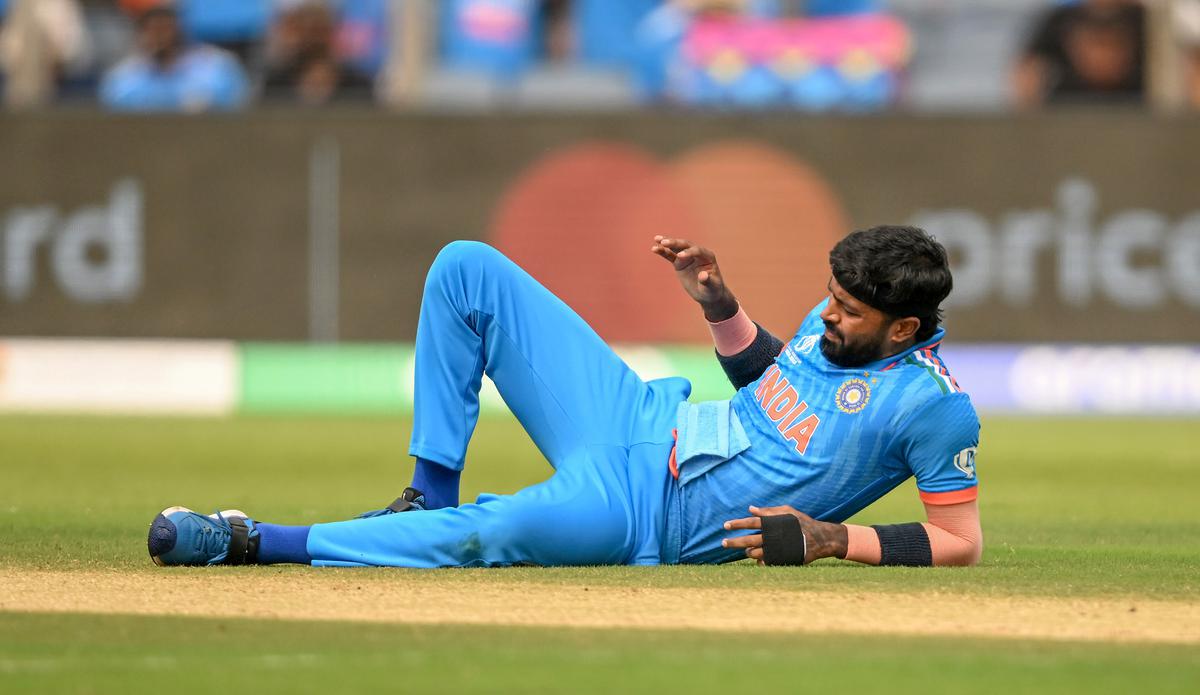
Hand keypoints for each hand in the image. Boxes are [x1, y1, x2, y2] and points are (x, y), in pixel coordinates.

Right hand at [650, 236, 738, 321]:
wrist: (707, 294)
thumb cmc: (712, 290)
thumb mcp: (711, 287)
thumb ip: (707, 280)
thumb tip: (703, 275)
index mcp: (708, 256)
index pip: (697, 250)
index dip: (689, 252)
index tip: (679, 256)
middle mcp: (697, 253)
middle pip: (686, 245)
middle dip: (675, 243)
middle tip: (664, 242)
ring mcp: (687, 257)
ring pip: (676, 248)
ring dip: (667, 243)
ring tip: (657, 239)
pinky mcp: (679, 262)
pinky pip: (670, 255)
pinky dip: (663, 251)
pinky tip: (654, 248)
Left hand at [721, 505, 848, 565]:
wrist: (819, 540)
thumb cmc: (801, 522)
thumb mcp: (786, 511)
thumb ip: (768, 511)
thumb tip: (751, 508)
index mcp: (772, 524)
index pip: (750, 523)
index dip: (737, 523)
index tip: (726, 525)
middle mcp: (772, 537)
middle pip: (748, 540)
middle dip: (734, 542)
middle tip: (723, 543)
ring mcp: (775, 550)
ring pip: (754, 553)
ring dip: (747, 552)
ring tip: (746, 550)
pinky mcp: (780, 560)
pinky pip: (764, 563)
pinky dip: (759, 561)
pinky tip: (759, 559)